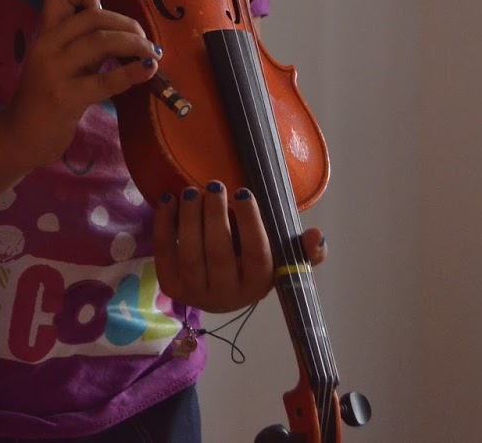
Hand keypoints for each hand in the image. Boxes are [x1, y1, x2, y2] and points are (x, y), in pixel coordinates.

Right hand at [0, 0, 158, 172]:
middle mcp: (46, 46)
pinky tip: (148, 70)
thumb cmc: (45, 98)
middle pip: (93, 16)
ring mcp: (53, 71)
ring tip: (152, 54)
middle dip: (127, 24)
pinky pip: (105, 80)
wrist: (19, 137)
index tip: (109, 15)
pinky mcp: (64, 98)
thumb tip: (123, 29)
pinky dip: (132, 72)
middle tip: (146, 41)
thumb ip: (83, 43)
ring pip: (101, 41)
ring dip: (135, 44)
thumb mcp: (61, 62)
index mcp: (45, 33)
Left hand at [153, 182, 327, 312]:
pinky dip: (164, 225)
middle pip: (219, 253)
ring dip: (189, 219)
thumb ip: (305, 249)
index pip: (257, 255)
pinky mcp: (172, 285)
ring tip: (192, 191)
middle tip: (214, 185)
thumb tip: (317, 235)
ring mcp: (196, 293)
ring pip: (190, 254)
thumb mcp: (283, 257)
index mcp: (258, 285)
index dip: (250, 222)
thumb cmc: (254, 261)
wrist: (220, 285)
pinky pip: (164, 253)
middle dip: (215, 216)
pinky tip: (168, 200)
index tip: (244, 191)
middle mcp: (227, 296)